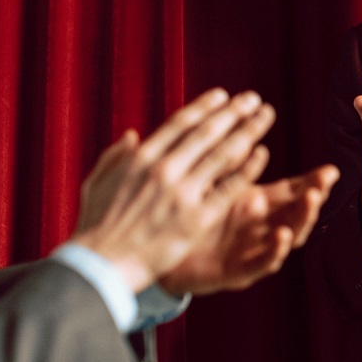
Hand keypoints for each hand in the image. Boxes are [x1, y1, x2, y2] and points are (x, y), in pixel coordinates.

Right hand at [72, 89, 274, 292]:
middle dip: (234, 112)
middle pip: (207, 133)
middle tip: (254, 98)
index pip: (180, 123)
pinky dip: (247, 169)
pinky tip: (262, 154)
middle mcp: (164, 169)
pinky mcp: (197, 219)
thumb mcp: (97, 183)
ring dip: (248, 131)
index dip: (204, 107)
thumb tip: (132, 134)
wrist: (101, 266)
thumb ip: (115, 156)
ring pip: (223, 155)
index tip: (223, 95)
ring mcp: (182, 193)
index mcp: (141, 158)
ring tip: (265, 116)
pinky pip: (228, 189)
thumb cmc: (95, 227)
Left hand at [159, 164, 339, 293]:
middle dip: (314, 197)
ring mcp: (252, 249)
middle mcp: (261, 227)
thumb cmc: (184, 215)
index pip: (292, 191)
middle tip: (323, 183)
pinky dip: (275, 250)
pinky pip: (262, 262)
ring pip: (288, 237)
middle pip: (297, 212)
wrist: (157, 254)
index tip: (331, 170)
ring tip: (311, 200)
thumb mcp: (210, 184)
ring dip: (302, 219)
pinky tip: (282, 235)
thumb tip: (245, 134)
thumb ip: (229, 164)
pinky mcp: (239, 271)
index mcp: (256, 204)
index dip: (312, 182)